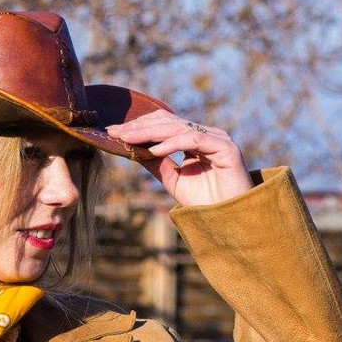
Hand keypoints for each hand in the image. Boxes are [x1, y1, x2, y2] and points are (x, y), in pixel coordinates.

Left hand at [107, 110, 253, 205]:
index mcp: (194, 139)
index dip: (138, 126)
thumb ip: (156, 162)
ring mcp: (217, 139)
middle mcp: (206, 134)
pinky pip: (194, 139)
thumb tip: (131, 149)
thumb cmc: (204, 202)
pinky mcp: (226, 148)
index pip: (163, 124)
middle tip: (114, 132)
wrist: (229, 219)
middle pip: (168, 122)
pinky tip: (153, 150)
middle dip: (139, 127)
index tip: (113, 133)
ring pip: (178, 127)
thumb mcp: (173, 179)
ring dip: (149, 132)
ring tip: (127, 138)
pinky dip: (172, 143)